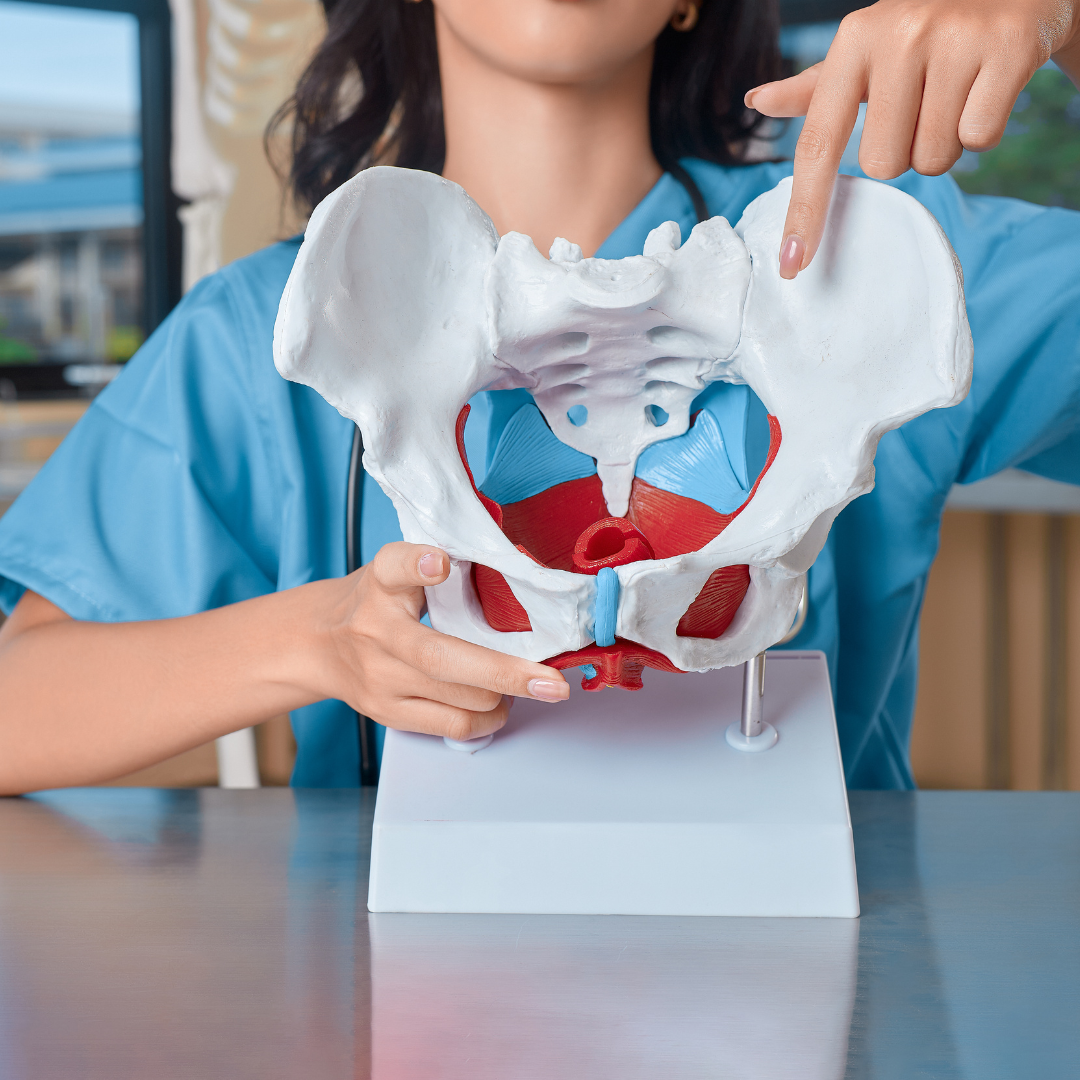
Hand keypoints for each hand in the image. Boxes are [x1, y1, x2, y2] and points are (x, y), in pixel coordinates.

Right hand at [318, 542, 568, 740]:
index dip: (419, 564)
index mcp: (382, 583)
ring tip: (521, 686)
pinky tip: (497, 705)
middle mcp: (377, 630)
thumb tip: (508, 571)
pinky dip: (485, 719)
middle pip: (442, 657)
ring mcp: (379, 678)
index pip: (394, 567)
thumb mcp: (396, 569)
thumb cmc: (377, 601)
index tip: (440, 563)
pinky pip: (450, 726)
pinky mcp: (385, 712)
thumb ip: (436, 566)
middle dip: (506, 673)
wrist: (318, 643)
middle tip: (552, 682)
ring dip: (502, 696)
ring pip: (457, 699)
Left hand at [745, 0, 1079, 277]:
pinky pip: (979, 139)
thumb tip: (757, 102)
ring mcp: (955, 38)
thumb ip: (816, 87)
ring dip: (946, 142)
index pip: (817, 145)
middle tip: (925, 103)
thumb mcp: (869, 49)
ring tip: (957, 91)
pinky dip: (984, 128)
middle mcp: (899, 35)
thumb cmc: (929, 28)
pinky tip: (987, 87)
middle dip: (906, 149)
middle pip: (883, 166)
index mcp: (854, 41)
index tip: (790, 266)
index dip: (804, 211)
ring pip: (933, 159)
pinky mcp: (1008, 46)